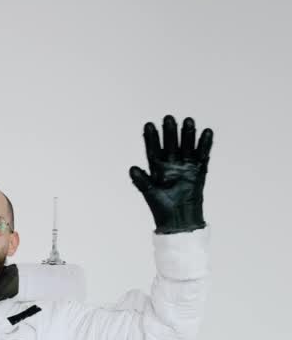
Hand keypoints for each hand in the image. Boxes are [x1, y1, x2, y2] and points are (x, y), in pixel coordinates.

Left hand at [129, 115, 213, 233]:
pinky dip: (205, 144)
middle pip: (171, 144)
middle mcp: (172, 164)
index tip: (149, 125)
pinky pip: (203, 155)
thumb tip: (132, 169)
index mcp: (158, 168)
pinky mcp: (199, 170)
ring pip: (187, 146)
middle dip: (170, 132)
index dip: (151, 138)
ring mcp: (186, 165)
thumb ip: (141, 181)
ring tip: (188, 121)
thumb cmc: (162, 209)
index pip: (154, 150)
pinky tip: (206, 132)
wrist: (179, 221)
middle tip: (168, 118)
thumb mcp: (150, 194)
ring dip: (187, 134)